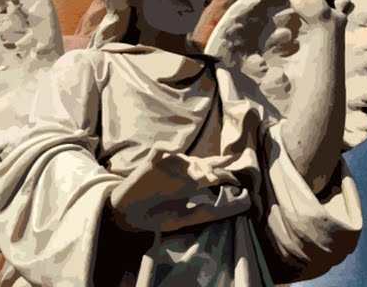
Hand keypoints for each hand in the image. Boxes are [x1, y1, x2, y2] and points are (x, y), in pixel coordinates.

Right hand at [107, 152, 229, 232]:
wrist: (129, 215)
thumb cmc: (156, 216)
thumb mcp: (181, 219)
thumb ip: (200, 214)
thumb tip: (220, 207)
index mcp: (191, 185)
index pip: (211, 173)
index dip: (224, 169)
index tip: (237, 170)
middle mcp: (181, 173)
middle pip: (200, 163)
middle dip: (209, 167)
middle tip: (216, 176)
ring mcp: (166, 166)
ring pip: (183, 158)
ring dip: (192, 164)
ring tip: (200, 177)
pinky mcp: (150, 164)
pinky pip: (159, 150)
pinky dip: (166, 147)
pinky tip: (172, 149)